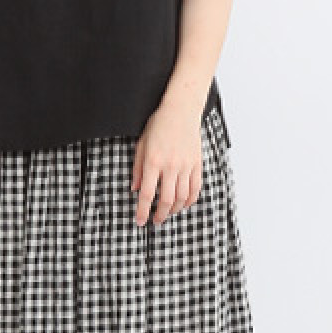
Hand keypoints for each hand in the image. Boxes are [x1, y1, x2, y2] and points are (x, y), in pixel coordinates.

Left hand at [131, 99, 203, 226]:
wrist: (181, 111)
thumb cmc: (158, 125)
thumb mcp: (141, 145)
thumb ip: (137, 169)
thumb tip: (135, 189)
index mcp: (153, 161)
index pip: (148, 194)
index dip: (143, 211)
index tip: (140, 221)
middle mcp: (170, 166)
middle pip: (167, 200)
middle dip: (160, 215)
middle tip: (155, 220)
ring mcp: (186, 165)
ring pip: (183, 197)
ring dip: (175, 210)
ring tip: (168, 213)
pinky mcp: (197, 164)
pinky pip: (195, 188)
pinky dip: (190, 200)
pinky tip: (184, 204)